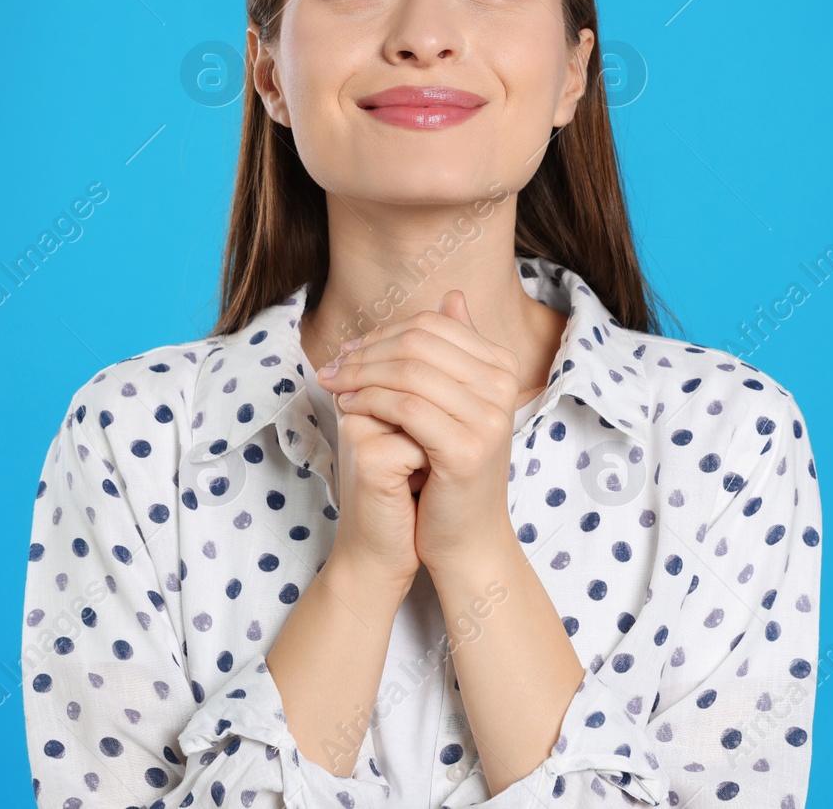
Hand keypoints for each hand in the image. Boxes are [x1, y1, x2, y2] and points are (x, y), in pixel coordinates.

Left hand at [316, 290, 523, 576]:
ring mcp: (489, 418)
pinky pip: (406, 407)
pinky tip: (348, 409)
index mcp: (501, 367)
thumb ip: (451, 351)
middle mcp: (502, 387)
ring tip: (333, 386)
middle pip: (417, 343)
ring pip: (408, 372)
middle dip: (365, 351)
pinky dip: (369, 402)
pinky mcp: (467, 448)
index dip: (381, 333)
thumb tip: (452, 295)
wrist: (466, 537)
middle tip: (331, 367)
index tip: (347, 351)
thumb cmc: (450, 469)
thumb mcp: (453, 402)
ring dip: (360, 375)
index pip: (431, 325)